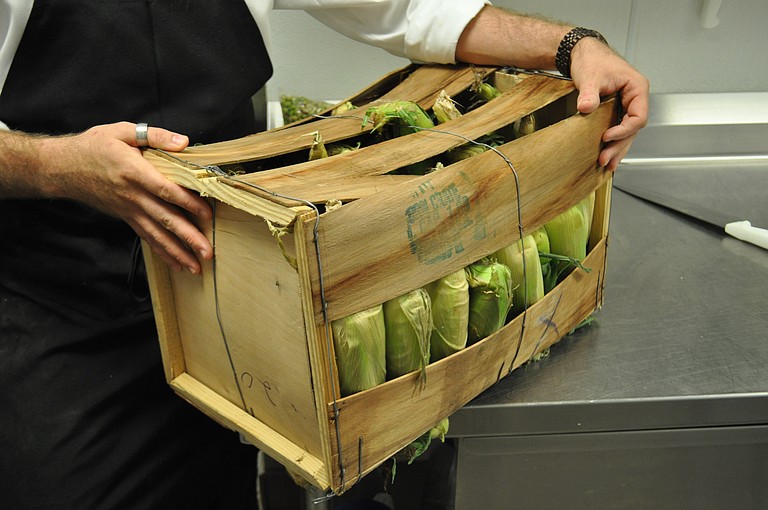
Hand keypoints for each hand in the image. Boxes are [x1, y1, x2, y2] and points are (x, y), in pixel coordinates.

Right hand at [49, 122, 212, 273]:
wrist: (62, 167)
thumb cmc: (94, 146)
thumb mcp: (122, 131)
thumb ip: (155, 136)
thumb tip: (183, 142)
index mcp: (135, 172)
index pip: (166, 190)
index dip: (188, 202)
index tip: (207, 214)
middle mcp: (133, 196)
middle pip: (165, 219)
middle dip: (188, 237)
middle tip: (207, 253)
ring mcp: (129, 210)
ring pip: (157, 234)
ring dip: (178, 252)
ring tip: (196, 268)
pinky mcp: (126, 217)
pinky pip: (147, 237)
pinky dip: (162, 251)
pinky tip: (176, 264)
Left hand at [569, 38, 649, 171]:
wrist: (582, 53)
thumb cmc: (592, 59)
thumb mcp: (590, 76)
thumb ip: (590, 93)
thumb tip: (586, 107)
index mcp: (637, 88)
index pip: (638, 116)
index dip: (624, 130)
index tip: (606, 136)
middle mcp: (635, 98)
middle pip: (633, 128)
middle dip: (619, 145)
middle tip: (605, 159)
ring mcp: (626, 104)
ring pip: (626, 132)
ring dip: (617, 148)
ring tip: (607, 164)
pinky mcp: (615, 109)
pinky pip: (618, 128)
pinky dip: (613, 142)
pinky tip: (606, 154)